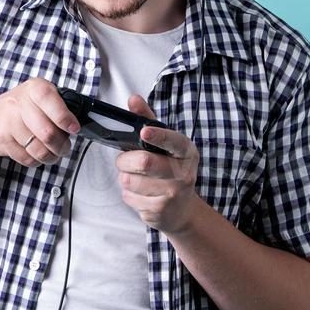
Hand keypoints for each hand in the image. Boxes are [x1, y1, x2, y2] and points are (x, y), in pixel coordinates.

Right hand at [0, 78, 80, 167]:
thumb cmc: (19, 110)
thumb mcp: (37, 99)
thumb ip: (57, 108)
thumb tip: (75, 127)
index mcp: (34, 88)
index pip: (49, 100)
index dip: (64, 117)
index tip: (74, 129)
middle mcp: (19, 102)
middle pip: (48, 132)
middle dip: (62, 146)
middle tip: (64, 148)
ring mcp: (8, 121)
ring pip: (39, 149)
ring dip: (50, 156)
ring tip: (51, 153)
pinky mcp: (2, 139)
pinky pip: (27, 158)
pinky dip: (35, 160)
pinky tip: (34, 152)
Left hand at [115, 94, 199, 234]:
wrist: (181, 211)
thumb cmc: (170, 171)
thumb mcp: (164, 145)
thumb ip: (147, 120)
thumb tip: (133, 99)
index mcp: (186, 151)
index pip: (173, 141)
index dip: (158, 136)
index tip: (145, 132)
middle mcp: (184, 173)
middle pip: (143, 161)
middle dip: (125, 160)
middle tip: (125, 161)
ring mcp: (172, 194)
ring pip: (130, 180)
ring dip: (124, 177)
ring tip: (135, 178)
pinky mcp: (158, 211)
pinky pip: (128, 197)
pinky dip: (127, 194)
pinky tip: (140, 194)